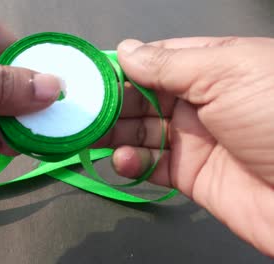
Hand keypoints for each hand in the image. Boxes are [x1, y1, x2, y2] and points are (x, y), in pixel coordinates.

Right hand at [101, 37, 273, 256]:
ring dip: (115, 133)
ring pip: (141, 131)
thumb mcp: (227, 73)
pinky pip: (151, 165)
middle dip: (113, 102)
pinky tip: (125, 159)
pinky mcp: (191, 175)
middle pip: (142, 97)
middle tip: (85, 110)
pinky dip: (132, 163)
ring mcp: (195, 139)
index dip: (122, 66)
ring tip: (96, 136)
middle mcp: (201, 101)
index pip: (155, 60)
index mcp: (212, 67)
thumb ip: (169, 63)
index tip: (90, 74)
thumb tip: (125, 50)